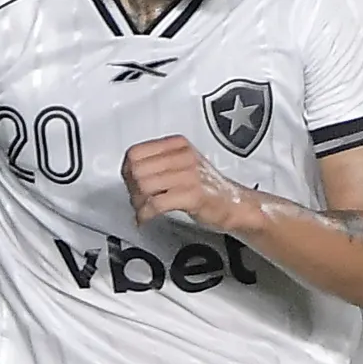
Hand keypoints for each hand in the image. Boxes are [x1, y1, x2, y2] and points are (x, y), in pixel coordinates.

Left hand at [124, 135, 261, 234]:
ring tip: (142, 209)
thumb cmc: (209, 187)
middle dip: (131, 189)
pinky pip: (156, 204)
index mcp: (178, 145)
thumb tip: (129, 172)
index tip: (129, 182)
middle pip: (137, 170)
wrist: (236, 204)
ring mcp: (189, 175)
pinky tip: (146, 218)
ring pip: (144, 187)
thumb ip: (159, 162)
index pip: (136, 152)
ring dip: (138, 203)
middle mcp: (184, 156)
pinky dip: (145, 214)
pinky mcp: (192, 195)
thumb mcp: (183, 163)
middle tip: (136, 199)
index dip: (126, 170)